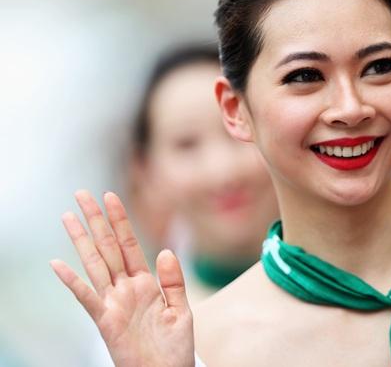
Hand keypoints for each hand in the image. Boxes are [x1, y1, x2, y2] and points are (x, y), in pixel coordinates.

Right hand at [51, 190, 194, 366]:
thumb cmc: (174, 348)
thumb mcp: (181, 311)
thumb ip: (174, 281)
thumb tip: (165, 251)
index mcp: (146, 282)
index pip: (129, 244)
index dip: (120, 220)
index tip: (110, 196)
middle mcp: (126, 288)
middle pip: (108, 247)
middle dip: (96, 220)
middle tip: (81, 194)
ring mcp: (114, 303)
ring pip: (94, 264)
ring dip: (81, 240)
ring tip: (67, 216)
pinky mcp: (105, 322)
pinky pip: (87, 298)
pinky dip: (72, 281)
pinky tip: (58, 264)